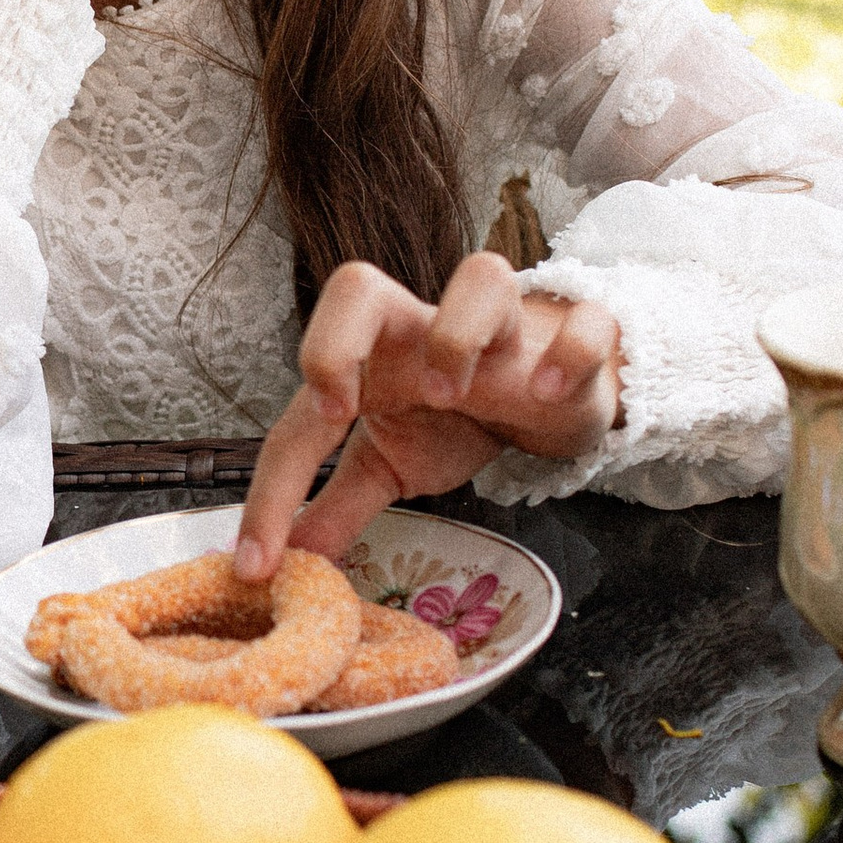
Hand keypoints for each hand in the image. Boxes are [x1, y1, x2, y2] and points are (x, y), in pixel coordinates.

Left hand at [235, 252, 623, 577]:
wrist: (548, 392)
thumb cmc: (458, 416)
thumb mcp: (391, 466)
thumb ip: (338, 506)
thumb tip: (280, 565)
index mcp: (373, 362)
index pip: (302, 413)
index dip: (272, 488)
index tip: (259, 561)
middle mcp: (424, 332)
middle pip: (358, 286)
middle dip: (334, 339)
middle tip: (339, 410)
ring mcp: (501, 330)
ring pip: (482, 277)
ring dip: (457, 334)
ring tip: (453, 394)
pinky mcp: (570, 343)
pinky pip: (584, 322)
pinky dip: (568, 353)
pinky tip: (546, 392)